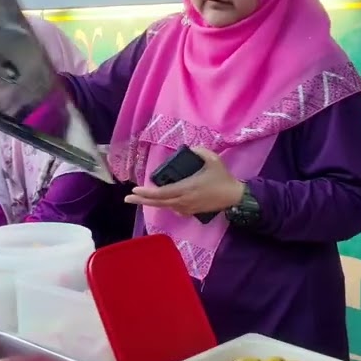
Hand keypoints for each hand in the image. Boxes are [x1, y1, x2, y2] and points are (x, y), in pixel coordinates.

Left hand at [126, 147, 243, 217]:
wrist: (234, 196)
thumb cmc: (222, 178)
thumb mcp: (212, 159)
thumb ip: (199, 151)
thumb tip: (189, 149)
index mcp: (186, 188)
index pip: (161, 193)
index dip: (146, 193)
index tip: (134, 190)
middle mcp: (183, 200)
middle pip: (158, 203)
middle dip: (141, 201)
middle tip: (127, 199)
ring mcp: (187, 208)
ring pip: (165, 207)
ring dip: (152, 203)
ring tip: (140, 198)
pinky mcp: (191, 211)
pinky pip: (174, 209)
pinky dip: (166, 204)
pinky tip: (162, 200)